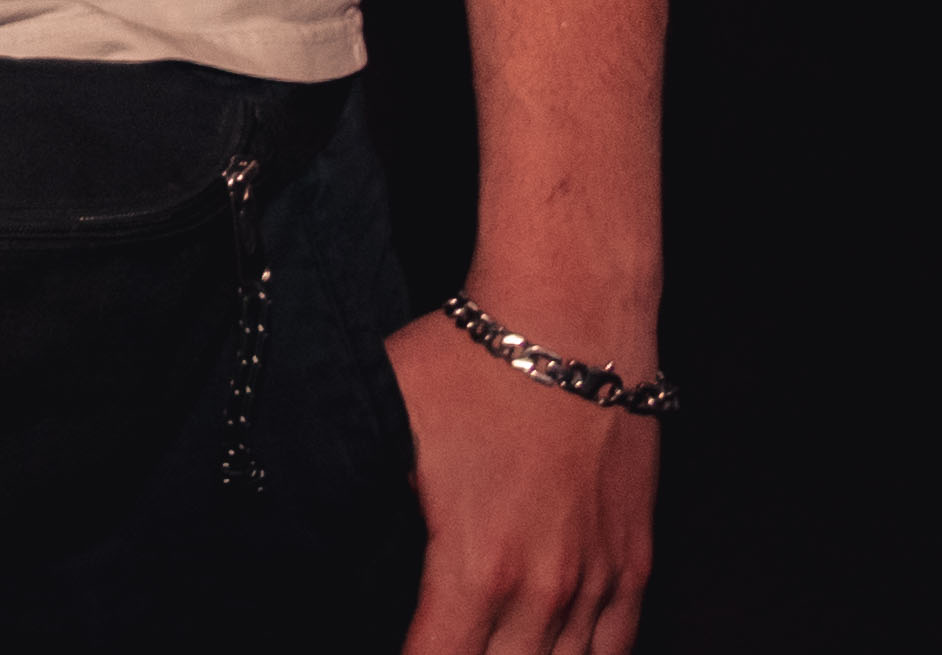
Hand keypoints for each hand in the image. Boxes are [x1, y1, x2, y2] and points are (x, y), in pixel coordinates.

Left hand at [389, 307, 657, 652]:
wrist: (571, 320)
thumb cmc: (471, 363)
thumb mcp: (386, 423)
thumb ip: (355, 487)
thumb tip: (307, 518)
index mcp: (474, 564)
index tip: (394, 653)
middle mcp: (542, 588)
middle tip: (434, 650)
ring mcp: (596, 579)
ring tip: (485, 650)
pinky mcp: (633, 562)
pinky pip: (615, 649)